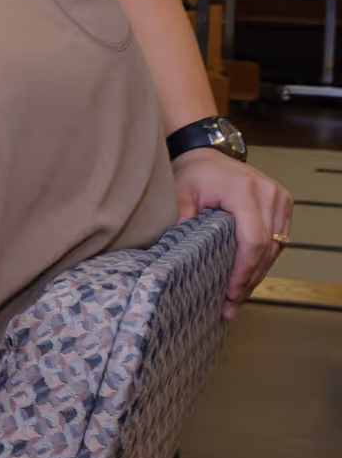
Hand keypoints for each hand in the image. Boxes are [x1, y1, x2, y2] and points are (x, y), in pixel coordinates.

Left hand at [172, 149, 293, 316]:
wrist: (206, 153)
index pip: (253, 240)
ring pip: (276, 248)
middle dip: (248, 280)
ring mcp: (279, 198)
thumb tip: (174, 256)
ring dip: (257, 274)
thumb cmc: (192, 174)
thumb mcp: (180, 194)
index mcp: (244, 191)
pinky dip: (264, 260)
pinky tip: (248, 278)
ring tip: (237, 298)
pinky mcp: (283, 203)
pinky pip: (279, 240)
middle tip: (231, 305)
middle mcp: (268, 193)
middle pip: (266, 249)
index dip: (243, 271)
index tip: (230, 293)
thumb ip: (181, 221)